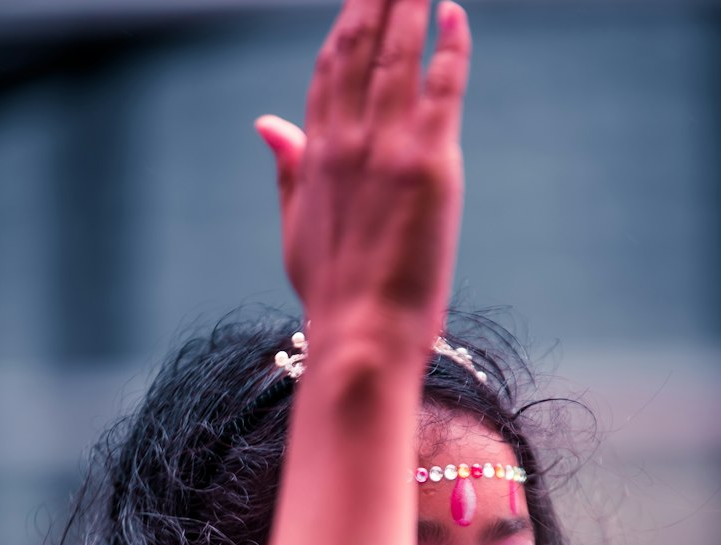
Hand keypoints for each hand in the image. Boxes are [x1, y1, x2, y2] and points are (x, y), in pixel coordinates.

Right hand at [255, 0, 470, 354]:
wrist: (360, 336)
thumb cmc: (333, 296)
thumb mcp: (297, 229)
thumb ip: (288, 168)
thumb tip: (266, 124)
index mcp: (316, 156)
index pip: (328, 71)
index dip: (345, 24)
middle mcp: (345, 142)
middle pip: (359, 46)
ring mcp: (385, 149)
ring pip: (397, 54)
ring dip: (409, 3)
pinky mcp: (427, 164)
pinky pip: (441, 87)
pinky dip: (450, 46)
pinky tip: (454, 12)